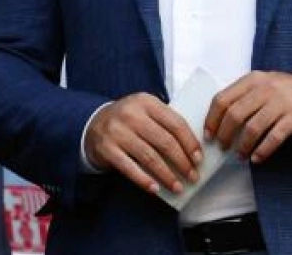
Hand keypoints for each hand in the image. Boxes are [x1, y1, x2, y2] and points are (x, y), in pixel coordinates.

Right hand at [84, 93, 202, 193]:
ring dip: (166, 175)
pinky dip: (144, 180)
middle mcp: (130, 114)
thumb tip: (192, 151)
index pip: (175, 123)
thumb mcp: (145, 111)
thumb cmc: (128, 121)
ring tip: (177, 187)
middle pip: (164, 142)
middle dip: (182, 162)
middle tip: (192, 176)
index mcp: (145, 101)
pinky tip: (155, 189)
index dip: (190, 143)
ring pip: (149, 157)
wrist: (93, 123)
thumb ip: (165, 123)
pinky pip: (130, 168)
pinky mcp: (106, 148)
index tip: (198, 159)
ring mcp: (117, 131)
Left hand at [204, 71, 291, 163]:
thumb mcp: (263, 85)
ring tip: (240, 155)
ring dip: (242, 145)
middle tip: (222, 147)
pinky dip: (263, 150)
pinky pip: (274, 137)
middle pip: (234, 114)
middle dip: (224, 134)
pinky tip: (257, 158)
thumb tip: (218, 119)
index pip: (223, 99)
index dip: (212, 118)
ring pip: (252, 127)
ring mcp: (281, 103)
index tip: (208, 134)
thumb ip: (243, 96)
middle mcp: (265, 89)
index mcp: (252, 80)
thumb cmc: (286, 92)